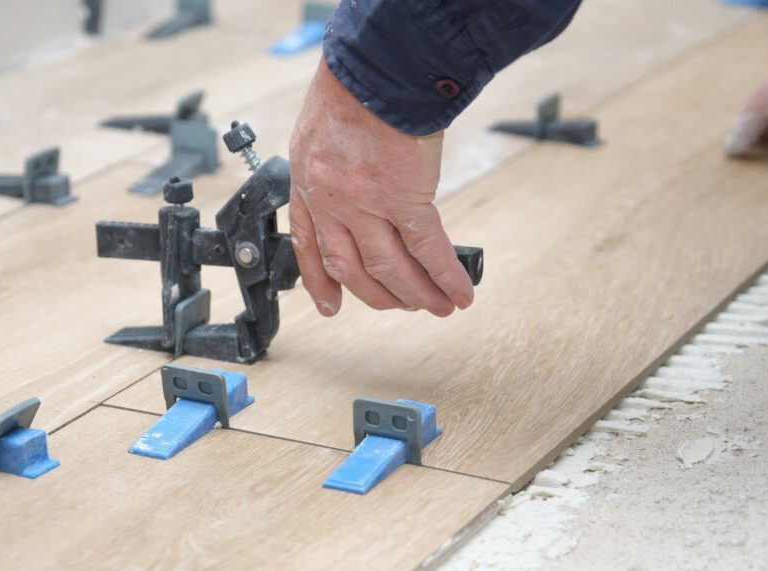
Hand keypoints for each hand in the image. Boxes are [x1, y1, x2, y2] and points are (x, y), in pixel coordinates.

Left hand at [288, 59, 474, 316]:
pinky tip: (460, 291)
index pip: (309, 246)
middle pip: (353, 267)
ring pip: (390, 268)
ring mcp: (366, 203)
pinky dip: (445, 275)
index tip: (332, 305)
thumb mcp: (318, 132)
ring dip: (416, 294)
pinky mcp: (405, 197)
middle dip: (380, 295)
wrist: (377, 66)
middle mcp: (331, 201)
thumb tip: (356, 188)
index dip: (320, 282)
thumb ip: (329, 168)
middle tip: (402, 305)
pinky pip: (428, 249)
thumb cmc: (354, 86)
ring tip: (437, 307)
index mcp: (307, 183)